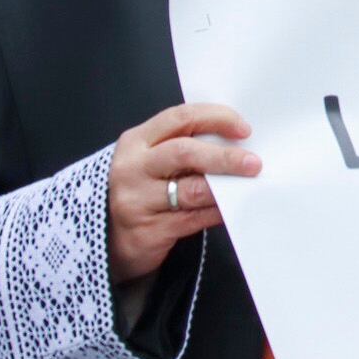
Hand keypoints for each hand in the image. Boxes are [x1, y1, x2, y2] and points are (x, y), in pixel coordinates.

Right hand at [107, 103, 257, 285]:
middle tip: (254, 162)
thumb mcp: (149, 161)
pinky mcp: (147, 231)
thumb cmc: (139, 191)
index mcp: (136, 142)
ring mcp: (136, 201)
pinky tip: (231, 208)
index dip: (216, 118)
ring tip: (247, 185)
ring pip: (193, 190)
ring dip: (226, 188)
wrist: (104, 240)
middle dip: (225, 156)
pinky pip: (194, 219)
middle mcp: (132, 168)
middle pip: (185, 152)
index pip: (180, 118)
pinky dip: (218, 212)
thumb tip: (236, 142)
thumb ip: (182, 147)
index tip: (244, 129)